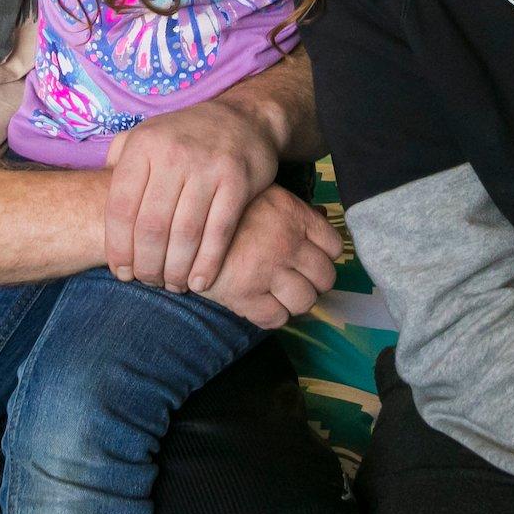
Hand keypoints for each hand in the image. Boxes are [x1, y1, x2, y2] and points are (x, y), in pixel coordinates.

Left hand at [104, 96, 281, 292]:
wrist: (243, 117)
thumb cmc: (184, 137)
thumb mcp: (146, 134)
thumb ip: (117, 160)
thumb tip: (91, 195)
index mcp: (144, 146)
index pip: (121, 208)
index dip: (118, 248)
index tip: (121, 272)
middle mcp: (174, 154)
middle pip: (151, 227)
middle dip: (147, 265)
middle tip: (148, 281)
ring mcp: (208, 167)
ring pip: (185, 234)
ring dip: (175, 270)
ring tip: (171, 285)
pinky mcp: (238, 181)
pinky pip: (219, 232)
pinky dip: (207, 264)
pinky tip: (198, 282)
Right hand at [197, 185, 340, 328]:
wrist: (179, 224)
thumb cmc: (223, 208)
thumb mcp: (262, 194)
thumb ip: (292, 208)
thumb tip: (321, 215)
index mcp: (293, 214)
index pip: (334, 245)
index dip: (325, 255)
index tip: (310, 259)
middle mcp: (286, 243)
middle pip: (325, 277)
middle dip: (313, 281)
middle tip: (296, 279)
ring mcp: (267, 271)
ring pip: (305, 301)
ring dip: (295, 301)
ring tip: (278, 293)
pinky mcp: (245, 295)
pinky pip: (276, 319)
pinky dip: (273, 316)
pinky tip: (261, 304)